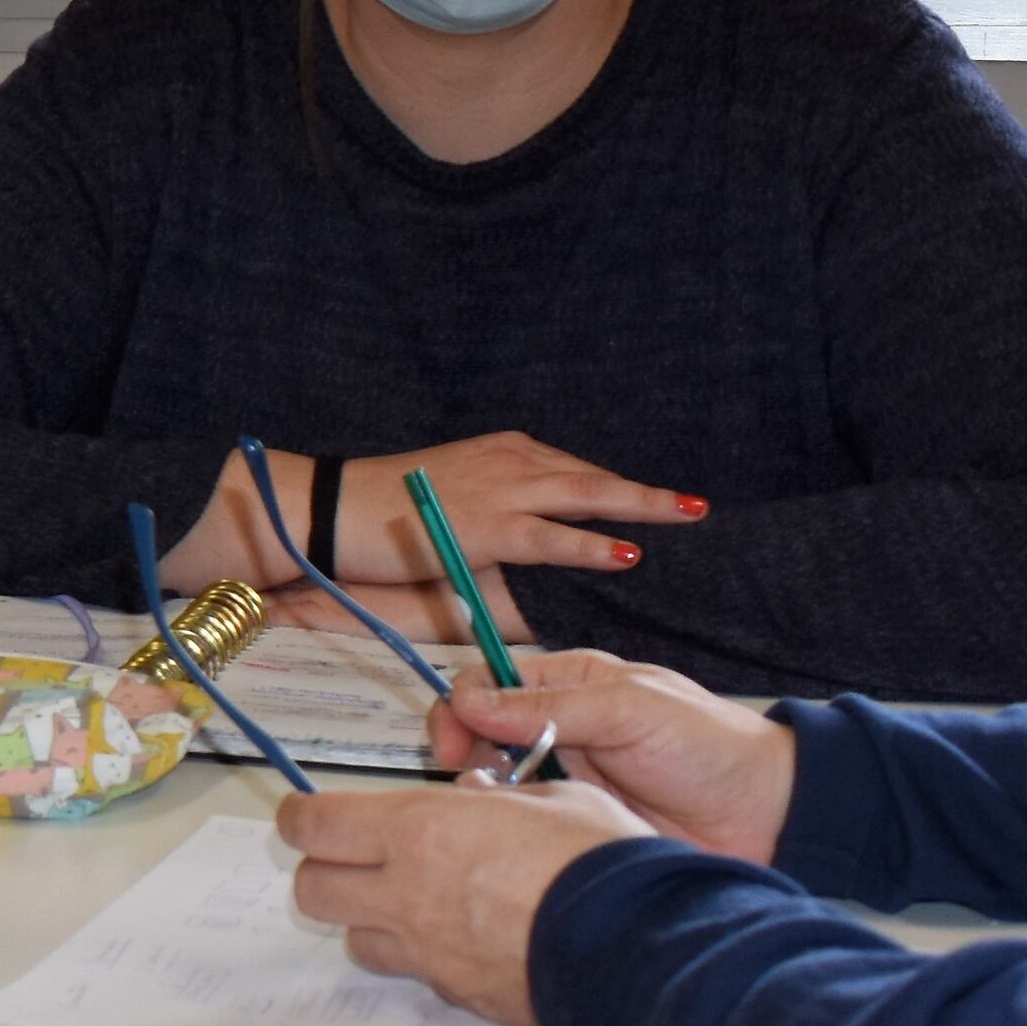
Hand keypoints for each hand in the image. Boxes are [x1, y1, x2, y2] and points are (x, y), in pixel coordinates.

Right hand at [168, 432, 702, 605]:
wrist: (327, 508)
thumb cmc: (380, 516)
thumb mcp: (452, 515)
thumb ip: (497, 533)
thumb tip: (529, 569)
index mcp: (504, 456)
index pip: (575, 473)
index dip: (618, 494)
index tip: (659, 506)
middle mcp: (509, 462)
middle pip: (593, 478)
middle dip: (648, 494)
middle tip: (699, 506)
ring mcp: (499, 488)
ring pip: (585, 495)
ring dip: (639, 507)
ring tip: (686, 517)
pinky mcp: (484, 522)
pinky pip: (550, 533)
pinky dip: (589, 541)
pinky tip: (626, 551)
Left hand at [274, 780, 653, 1025]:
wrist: (637, 949)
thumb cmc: (600, 865)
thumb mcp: (553, 799)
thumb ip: (499, 799)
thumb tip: (477, 796)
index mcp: (419, 831)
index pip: (314, 826)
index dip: (302, 818)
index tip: (308, 815)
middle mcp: (407, 895)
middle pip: (312, 889)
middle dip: (323, 871)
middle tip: (350, 858)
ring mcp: (428, 953)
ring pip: (354, 940)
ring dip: (368, 919)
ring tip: (408, 901)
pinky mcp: (458, 994)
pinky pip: (414, 974)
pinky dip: (420, 956)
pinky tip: (460, 939)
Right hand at [433, 648, 797, 861]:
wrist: (770, 816)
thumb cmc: (711, 747)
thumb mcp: (630, 710)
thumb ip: (550, 706)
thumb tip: (469, 702)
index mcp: (571, 683)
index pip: (487, 683)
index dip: (459, 709)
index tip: (453, 747)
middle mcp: (560, 726)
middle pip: (479, 732)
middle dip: (462, 754)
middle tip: (468, 784)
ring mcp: (567, 777)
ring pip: (494, 779)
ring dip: (483, 794)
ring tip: (495, 813)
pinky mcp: (577, 821)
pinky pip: (525, 820)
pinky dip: (509, 827)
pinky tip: (518, 838)